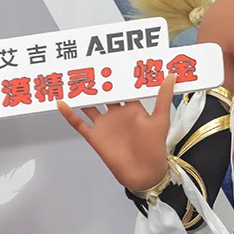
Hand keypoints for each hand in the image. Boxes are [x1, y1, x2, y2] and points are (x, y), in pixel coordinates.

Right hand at [57, 74, 175, 192]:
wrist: (144, 174)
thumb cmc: (154, 148)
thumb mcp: (160, 120)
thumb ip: (163, 97)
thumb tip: (171, 74)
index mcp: (132, 108)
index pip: (124, 87)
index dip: (119, 75)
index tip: (113, 59)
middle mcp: (117, 114)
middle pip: (104, 94)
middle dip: (98, 81)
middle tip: (89, 63)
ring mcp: (105, 125)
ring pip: (89, 105)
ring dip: (82, 95)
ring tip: (71, 79)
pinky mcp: (95, 137)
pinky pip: (79, 123)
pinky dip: (69, 114)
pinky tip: (61, 103)